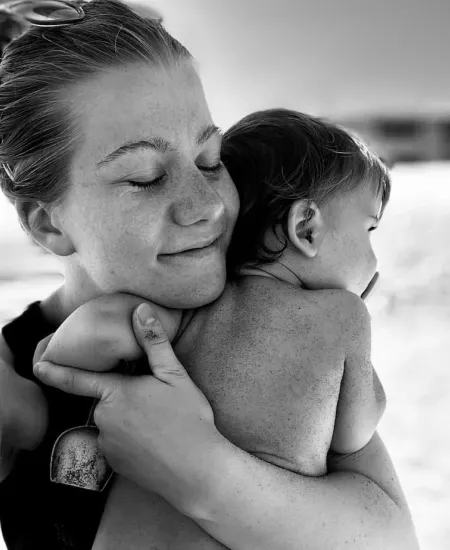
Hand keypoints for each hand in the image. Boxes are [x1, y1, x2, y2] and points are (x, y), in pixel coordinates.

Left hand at [33, 303, 219, 514]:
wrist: (196, 470)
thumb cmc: (188, 419)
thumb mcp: (175, 375)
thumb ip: (154, 342)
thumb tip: (140, 309)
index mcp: (116, 393)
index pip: (78, 379)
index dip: (56, 372)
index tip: (38, 366)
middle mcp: (104, 418)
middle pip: (106, 401)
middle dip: (124, 397)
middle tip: (157, 404)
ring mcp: (108, 444)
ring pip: (112, 423)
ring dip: (128, 420)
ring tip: (160, 425)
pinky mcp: (114, 465)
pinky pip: (116, 445)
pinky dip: (130, 441)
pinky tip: (153, 443)